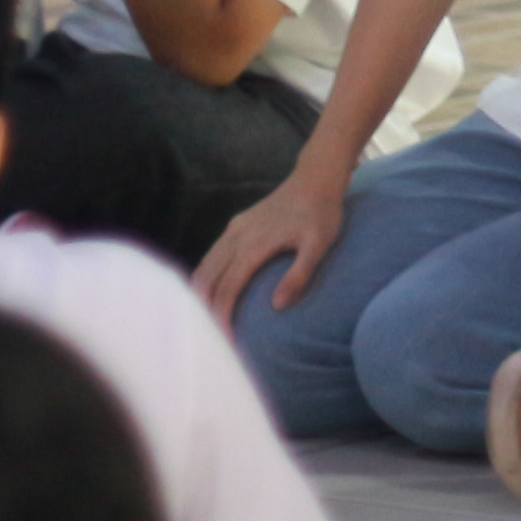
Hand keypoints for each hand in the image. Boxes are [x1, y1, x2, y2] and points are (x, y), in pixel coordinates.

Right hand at [196, 163, 346, 324]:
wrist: (316, 178)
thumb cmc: (321, 214)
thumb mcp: (318, 245)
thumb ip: (299, 275)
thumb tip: (276, 306)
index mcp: (252, 246)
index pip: (226, 290)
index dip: (221, 318)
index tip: (224, 342)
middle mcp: (235, 238)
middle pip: (206, 281)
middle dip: (203, 311)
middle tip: (209, 339)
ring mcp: (232, 230)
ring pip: (203, 268)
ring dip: (199, 295)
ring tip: (205, 322)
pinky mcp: (235, 226)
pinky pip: (211, 256)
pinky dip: (205, 278)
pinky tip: (210, 293)